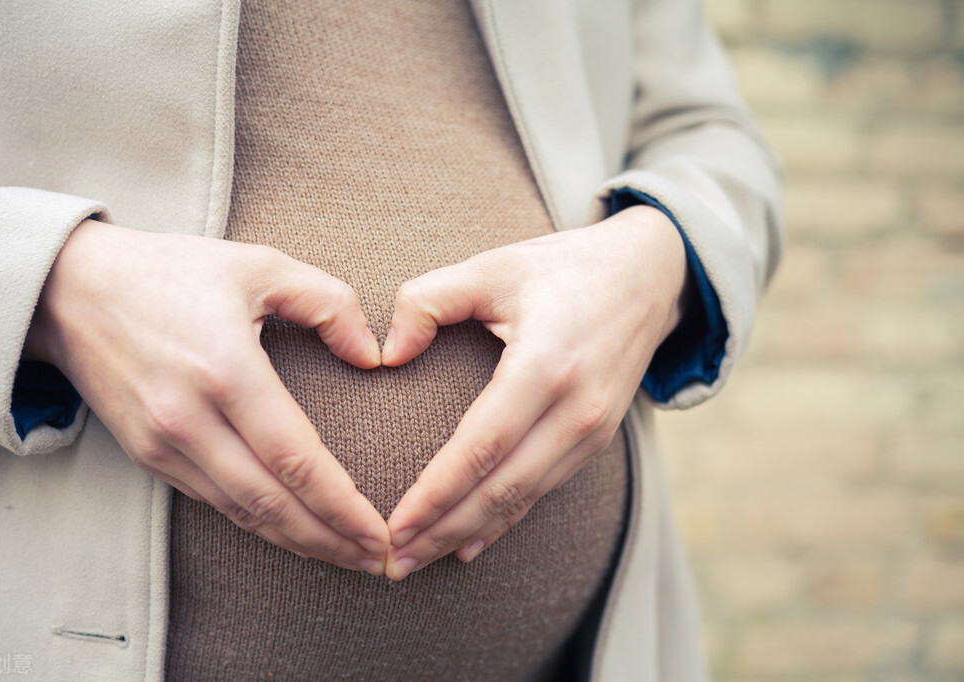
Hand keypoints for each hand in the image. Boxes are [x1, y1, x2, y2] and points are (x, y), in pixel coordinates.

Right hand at [25, 219, 389, 573]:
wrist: (71, 290)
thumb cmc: (172, 272)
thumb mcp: (259, 265)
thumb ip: (329, 303)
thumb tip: (372, 356)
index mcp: (225, 369)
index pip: (296, 458)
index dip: (343, 504)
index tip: (379, 530)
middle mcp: (189, 418)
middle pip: (272, 501)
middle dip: (331, 539)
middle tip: (378, 559)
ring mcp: (162, 443)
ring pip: (242, 511)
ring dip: (298, 541)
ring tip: (346, 555)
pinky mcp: (147, 455)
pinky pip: (214, 500)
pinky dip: (258, 523)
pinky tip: (292, 530)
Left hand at [381, 206, 687, 579]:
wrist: (646, 274)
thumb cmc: (559, 268)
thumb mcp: (491, 266)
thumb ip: (428, 300)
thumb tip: (385, 355)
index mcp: (545, 363)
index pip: (481, 446)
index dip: (435, 493)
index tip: (393, 525)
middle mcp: (576, 407)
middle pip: (501, 488)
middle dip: (443, 530)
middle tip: (393, 562)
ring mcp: (593, 429)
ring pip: (523, 498)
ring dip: (468, 533)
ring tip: (418, 560)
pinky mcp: (598, 438)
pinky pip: (544, 490)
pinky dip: (505, 521)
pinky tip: (470, 544)